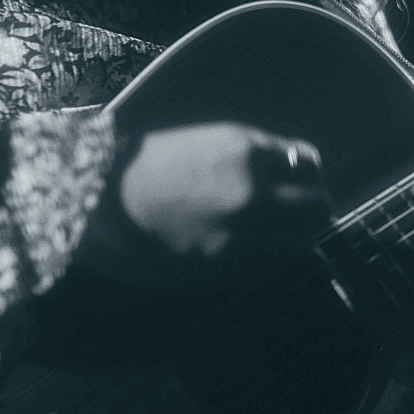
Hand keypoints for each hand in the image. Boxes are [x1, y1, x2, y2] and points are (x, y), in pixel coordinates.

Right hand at [78, 121, 329, 295]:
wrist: (96, 204)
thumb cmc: (142, 166)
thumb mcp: (203, 142)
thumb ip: (250, 155)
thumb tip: (291, 171)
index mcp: (243, 149)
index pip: (307, 164)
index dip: (306, 175)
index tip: (299, 181)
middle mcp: (252, 191)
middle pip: (317, 207)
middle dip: (310, 208)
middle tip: (296, 213)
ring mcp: (242, 235)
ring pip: (300, 243)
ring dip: (292, 239)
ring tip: (272, 235)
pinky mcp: (227, 271)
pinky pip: (270, 269)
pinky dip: (267, 262)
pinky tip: (246, 252)